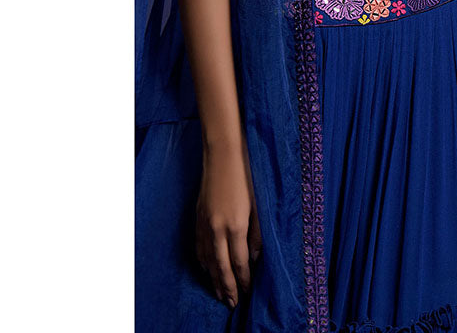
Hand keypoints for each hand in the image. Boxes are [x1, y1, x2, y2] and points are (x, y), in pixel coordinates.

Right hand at [195, 141, 262, 309]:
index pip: (239, 262)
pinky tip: (206, 269)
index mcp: (236, 225)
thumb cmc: (247, 175)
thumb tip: (256, 256)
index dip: (243, 280)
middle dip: (227, 287)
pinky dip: (203, 262)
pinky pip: (198, 247)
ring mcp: (204, 224)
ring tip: (219, 293)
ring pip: (207, 260)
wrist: (224, 154)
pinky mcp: (197, 218)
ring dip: (213, 279)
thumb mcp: (259, 204)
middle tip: (232, 303)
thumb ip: (258, 232)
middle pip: (221, 267)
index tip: (247, 292)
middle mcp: (217, 229)